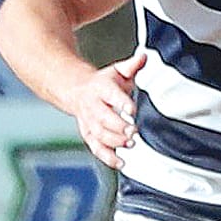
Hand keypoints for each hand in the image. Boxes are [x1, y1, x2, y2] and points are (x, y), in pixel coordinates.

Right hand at [73, 51, 145, 168]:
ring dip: (114, 141)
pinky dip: (108, 157)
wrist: (76, 91)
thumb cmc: (103, 82)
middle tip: (133, 132)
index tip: (132, 110)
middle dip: (118, 127)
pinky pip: (96, 148)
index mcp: (101, 88)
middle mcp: (93, 106)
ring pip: (99, 134)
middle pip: (103, 118)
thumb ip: (132, 65)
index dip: (121, 102)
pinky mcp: (89, 134)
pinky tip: (121, 163)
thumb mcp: (117, 70)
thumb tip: (144, 57)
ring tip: (130, 144)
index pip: (111, 95)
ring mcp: (89, 122)